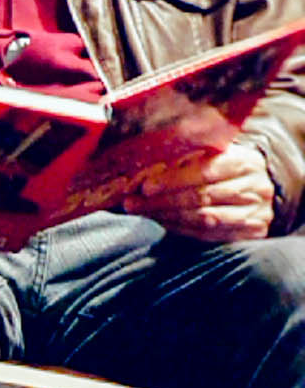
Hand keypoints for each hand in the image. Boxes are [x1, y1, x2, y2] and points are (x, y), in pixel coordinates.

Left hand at [120, 137, 275, 242]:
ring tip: (140, 211)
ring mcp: (256, 213)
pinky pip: (210, 235)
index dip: (174, 180)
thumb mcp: (209, 153)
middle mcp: (255, 188)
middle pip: (203, 197)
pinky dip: (181, 228)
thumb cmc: (222, 164)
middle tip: (132, 202)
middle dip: (163, 201)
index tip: (146, 186)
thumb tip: (141, 162)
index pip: (206, 171)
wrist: (255, 185)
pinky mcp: (252, 232)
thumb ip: (183, 155)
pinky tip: (160, 221)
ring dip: (167, 216)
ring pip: (205, 219)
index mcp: (244, 161)